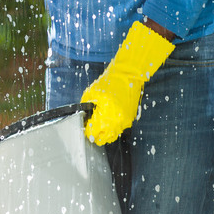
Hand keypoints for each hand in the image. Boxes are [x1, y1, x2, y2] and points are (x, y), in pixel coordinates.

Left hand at [82, 21, 173, 144]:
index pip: (94, 133)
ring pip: (112, 135)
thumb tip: (84, 115)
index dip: (87, 130)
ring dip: (105, 132)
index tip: (86, 125)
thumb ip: (85, 106)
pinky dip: (113, 126)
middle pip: (103, 139)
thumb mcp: (91, 93)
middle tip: (91, 126)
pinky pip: (119, 128)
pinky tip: (108, 118)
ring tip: (99, 123)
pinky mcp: (130, 118)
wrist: (128, 75)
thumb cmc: (110, 82)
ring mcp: (125, 121)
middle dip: (96, 134)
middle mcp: (117, 122)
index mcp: (107, 116)